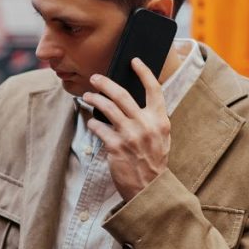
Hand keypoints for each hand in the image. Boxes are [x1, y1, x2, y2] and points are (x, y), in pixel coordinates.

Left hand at [82, 58, 170, 201]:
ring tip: (87, 96)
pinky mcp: (116, 146)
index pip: (154, 89)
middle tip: (95, 78)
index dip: (144, 72)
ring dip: (94, 99)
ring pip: (107, 108)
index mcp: (160, 120)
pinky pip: (99, 128)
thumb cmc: (153, 161)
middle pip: (122, 95)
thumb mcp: (160, 138)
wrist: (149, 188)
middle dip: (105, 83)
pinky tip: (91, 122)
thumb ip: (150, 119)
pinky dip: (93, 123)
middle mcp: (146, 125)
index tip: (134, 61)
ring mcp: (131, 135)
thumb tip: (131, 101)